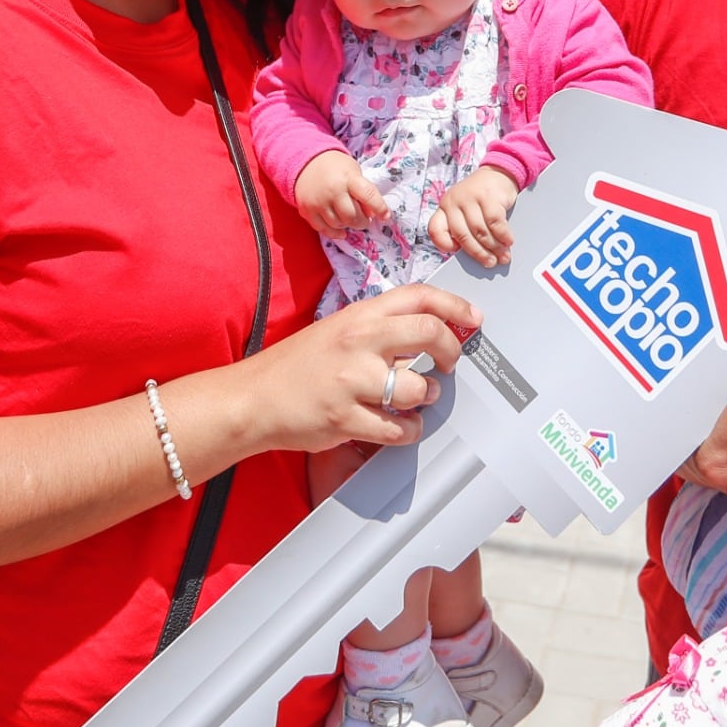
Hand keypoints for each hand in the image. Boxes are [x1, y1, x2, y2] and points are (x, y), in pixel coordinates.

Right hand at [236, 284, 477, 455]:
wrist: (254, 397)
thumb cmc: (298, 364)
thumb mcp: (338, 329)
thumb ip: (378, 327)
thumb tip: (426, 330)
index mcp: (359, 315)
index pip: (419, 296)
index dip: (454, 306)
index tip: (473, 319)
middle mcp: (358, 342)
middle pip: (428, 334)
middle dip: (451, 351)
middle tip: (449, 363)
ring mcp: (352, 381)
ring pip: (418, 388)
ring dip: (427, 397)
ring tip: (418, 398)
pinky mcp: (346, 418)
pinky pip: (398, 428)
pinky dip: (408, 430)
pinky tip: (401, 425)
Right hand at [294, 151, 387, 234]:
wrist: (307, 162)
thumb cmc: (336, 167)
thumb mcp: (354, 172)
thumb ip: (363, 191)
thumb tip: (372, 214)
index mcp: (348, 178)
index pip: (368, 195)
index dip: (379, 208)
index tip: (385, 216)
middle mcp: (332, 191)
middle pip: (352, 216)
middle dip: (362, 221)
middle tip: (364, 219)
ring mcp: (318, 202)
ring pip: (338, 224)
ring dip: (348, 225)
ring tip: (349, 218)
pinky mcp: (306, 210)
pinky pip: (323, 229)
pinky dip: (335, 232)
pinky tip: (341, 230)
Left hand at [431, 167, 518, 265]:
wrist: (498, 173)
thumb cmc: (480, 198)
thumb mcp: (466, 210)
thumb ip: (464, 228)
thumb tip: (477, 255)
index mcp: (445, 207)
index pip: (436, 229)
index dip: (444, 244)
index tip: (457, 252)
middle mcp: (454, 201)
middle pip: (463, 236)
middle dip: (479, 253)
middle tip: (490, 263)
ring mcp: (471, 197)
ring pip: (481, 231)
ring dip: (494, 248)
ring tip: (503, 256)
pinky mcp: (488, 196)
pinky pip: (495, 223)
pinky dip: (503, 236)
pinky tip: (508, 241)